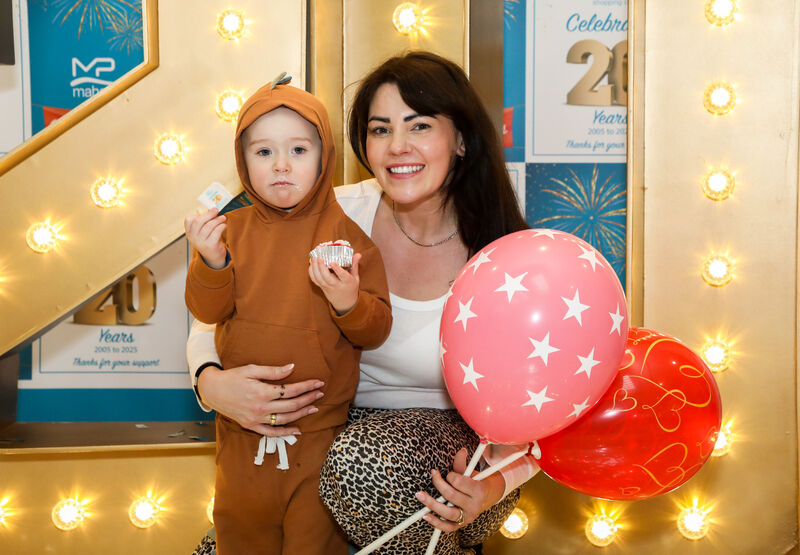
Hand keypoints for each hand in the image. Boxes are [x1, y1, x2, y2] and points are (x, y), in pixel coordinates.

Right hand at [185, 208, 226, 268]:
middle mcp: (193, 238)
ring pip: (209, 226)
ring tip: (223, 218)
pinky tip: (224, 226)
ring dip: (217, 220)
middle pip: (199, 221)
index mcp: (189, 232)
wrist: (213, 256)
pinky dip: (221, 227)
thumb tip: (212, 209)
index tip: (207, 211)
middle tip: (216, 210)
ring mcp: (200, 242)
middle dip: (209, 214)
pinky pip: (216, 232)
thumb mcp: (204, 230)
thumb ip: (206, 220)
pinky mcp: (210, 245)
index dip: (199, 214)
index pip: (189, 220)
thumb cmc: (209, 239)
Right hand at [197, 363, 323, 435]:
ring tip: (314, 408)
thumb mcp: (252, 369)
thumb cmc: (232, 377)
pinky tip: (297, 429)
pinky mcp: (251, 426)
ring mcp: (256, 419)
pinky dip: (285, 432)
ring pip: (285, 419)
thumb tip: (292, 367)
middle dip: (308, 399)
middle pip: (291, 405)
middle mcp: (261, 408)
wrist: (212, 390)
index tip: (318, 383)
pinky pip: (271, 432)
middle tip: (320, 393)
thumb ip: (273, 371)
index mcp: (262, 392)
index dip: (306, 386)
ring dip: (301, 414)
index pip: (291, 390)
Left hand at [308, 253, 361, 314]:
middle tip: (319, 257)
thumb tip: (358, 254)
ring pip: (319, 279)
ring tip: (314, 257)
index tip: (333, 262)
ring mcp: (328, 287)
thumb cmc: (350, 286)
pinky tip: (312, 263)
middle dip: (322, 267)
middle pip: (327, 278)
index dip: (337, 269)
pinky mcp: (322, 287)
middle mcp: (336, 285)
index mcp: (347, 282)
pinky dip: (311, 272)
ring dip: (315, 268)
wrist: (344, 301)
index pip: (343, 276)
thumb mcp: (355, 277)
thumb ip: (354, 265)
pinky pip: (315, 280)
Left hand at [417, 448, 505, 531]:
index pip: (459, 482)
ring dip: (431, 504)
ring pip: (448, 513)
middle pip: (451, 496)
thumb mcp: (472, 472)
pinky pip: (447, 527)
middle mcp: (474, 506)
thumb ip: (462, 464)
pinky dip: (436, 523)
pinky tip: (425, 515)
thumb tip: (461, 451)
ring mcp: (468, 517)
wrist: (490, 497)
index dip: (450, 476)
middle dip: (438, 484)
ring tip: (420, 495)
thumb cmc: (477, 482)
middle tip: (432, 475)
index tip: (448, 473)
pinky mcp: (461, 525)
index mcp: (479, 490)